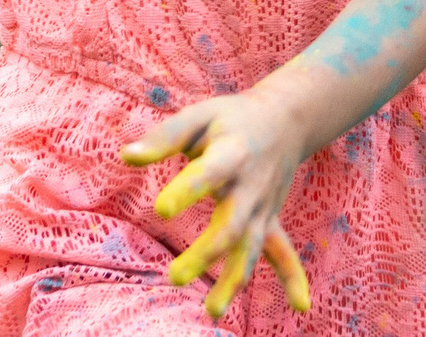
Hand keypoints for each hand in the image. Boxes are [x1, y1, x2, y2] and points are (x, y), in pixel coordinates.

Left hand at [121, 93, 314, 318]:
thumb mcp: (200, 116)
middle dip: (206, 253)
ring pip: (251, 247)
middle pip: (231, 224)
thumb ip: (164, 137)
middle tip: (174, 276)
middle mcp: (252, 186)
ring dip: (234, 278)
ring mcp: (263, 207)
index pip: (209, 174)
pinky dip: (294, 279)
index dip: (186, 191)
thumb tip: (125, 156)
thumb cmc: (231, 119)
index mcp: (233, 153)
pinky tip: (300, 307)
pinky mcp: (270, 220)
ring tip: (212, 310)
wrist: (286, 118)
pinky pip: (283, 252)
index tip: (160, 209)